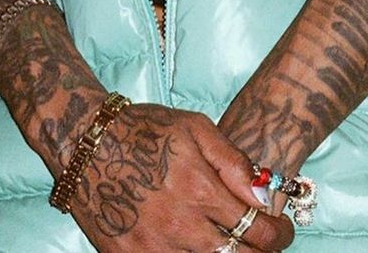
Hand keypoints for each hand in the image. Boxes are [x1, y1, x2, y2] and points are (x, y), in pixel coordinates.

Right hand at [66, 102, 293, 251]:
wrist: (85, 145)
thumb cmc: (143, 130)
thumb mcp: (194, 127)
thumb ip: (233, 161)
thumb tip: (265, 191)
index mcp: (199, 189)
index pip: (257, 230)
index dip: (279, 235)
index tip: (282, 230)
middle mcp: (180, 225)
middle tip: (265, 244)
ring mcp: (154, 248)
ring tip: (231, 244)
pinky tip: (195, 248)